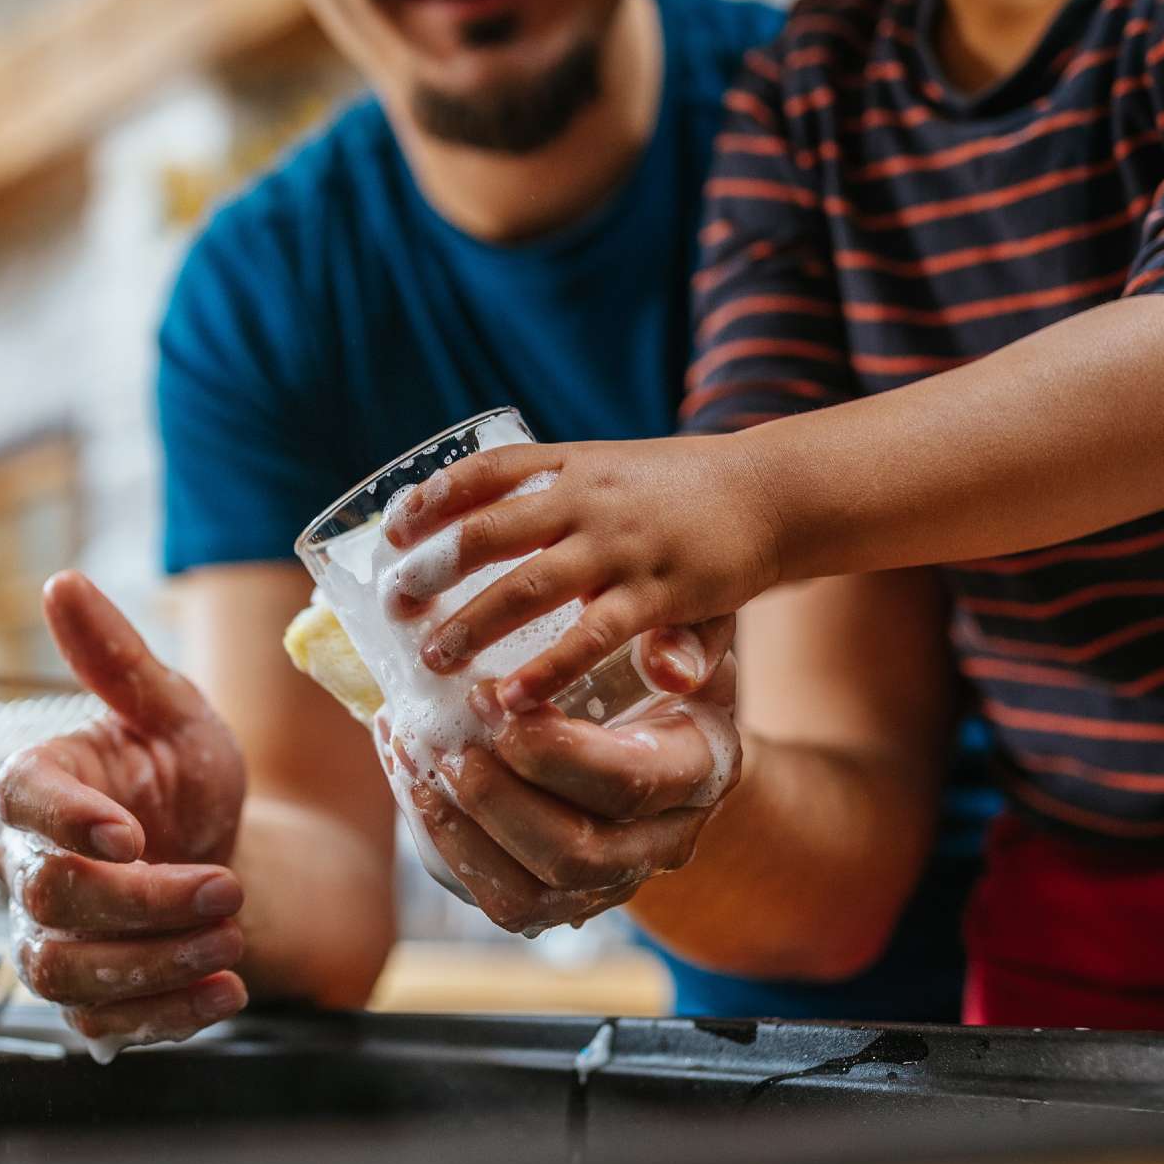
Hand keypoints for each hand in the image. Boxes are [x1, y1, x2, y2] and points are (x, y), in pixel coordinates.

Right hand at [0, 572, 249, 1046]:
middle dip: (143, 901)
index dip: (67, 821)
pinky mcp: (88, 1001)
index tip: (131, 833)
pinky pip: (103, 1027)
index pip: (21, 800)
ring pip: (64, 973)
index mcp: (40, 783)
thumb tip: (62, 582)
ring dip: (154, 964)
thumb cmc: (184, 775)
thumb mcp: (174, 711)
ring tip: (231, 935)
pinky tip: (228, 987)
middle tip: (226, 885)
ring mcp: (52, 939)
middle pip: (49, 898)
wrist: (225, 849)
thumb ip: (119, 659)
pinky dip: (169, 1016)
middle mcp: (28, 867)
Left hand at [379, 621, 743, 935]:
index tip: (487, 696)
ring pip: (531, 897)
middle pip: (576, 854)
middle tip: (441, 741)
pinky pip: (500, 901)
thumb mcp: (679, 637)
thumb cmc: (658, 668)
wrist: (660, 731)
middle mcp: (662, 843)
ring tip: (412, 761)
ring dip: (458, 832)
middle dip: (495, 799)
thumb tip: (668, 662)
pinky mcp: (562, 903)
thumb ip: (676, 641)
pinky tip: (413, 784)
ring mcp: (611, 884)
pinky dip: (446, 847)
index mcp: (698, 772)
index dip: (550, 749)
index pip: (627, 783)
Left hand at [383, 435, 779, 714]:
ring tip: (433, 656)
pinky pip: (589, 638)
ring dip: (472, 623)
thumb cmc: (680, 494)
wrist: (772, 493)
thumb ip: (553, 501)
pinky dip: (545, 670)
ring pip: (527, 586)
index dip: (433, 498)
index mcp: (572, 465)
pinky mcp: (657, 595)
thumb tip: (470, 522)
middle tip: (394, 603)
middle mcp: (588, 499)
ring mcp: (620, 546)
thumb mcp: (615, 476)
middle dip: (433, 567)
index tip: (392, 529)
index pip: (486, 471)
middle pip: (489, 530)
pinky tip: (509, 699)